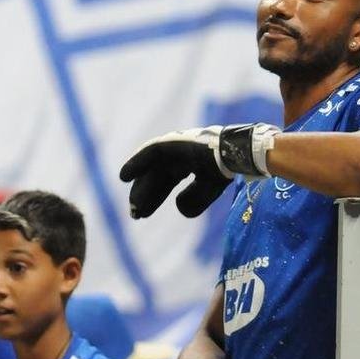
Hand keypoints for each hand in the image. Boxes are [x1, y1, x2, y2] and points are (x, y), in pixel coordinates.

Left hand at [120, 124, 278, 218]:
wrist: (235, 153)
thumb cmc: (226, 169)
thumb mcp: (209, 190)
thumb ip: (195, 200)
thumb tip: (178, 208)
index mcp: (191, 162)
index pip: (167, 181)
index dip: (154, 197)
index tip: (141, 214)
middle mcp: (180, 154)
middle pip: (157, 177)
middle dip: (147, 196)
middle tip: (135, 216)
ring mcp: (176, 146)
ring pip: (151, 168)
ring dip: (141, 187)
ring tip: (132, 206)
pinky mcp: (172, 142)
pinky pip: (149, 152)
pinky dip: (136, 163)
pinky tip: (124, 177)